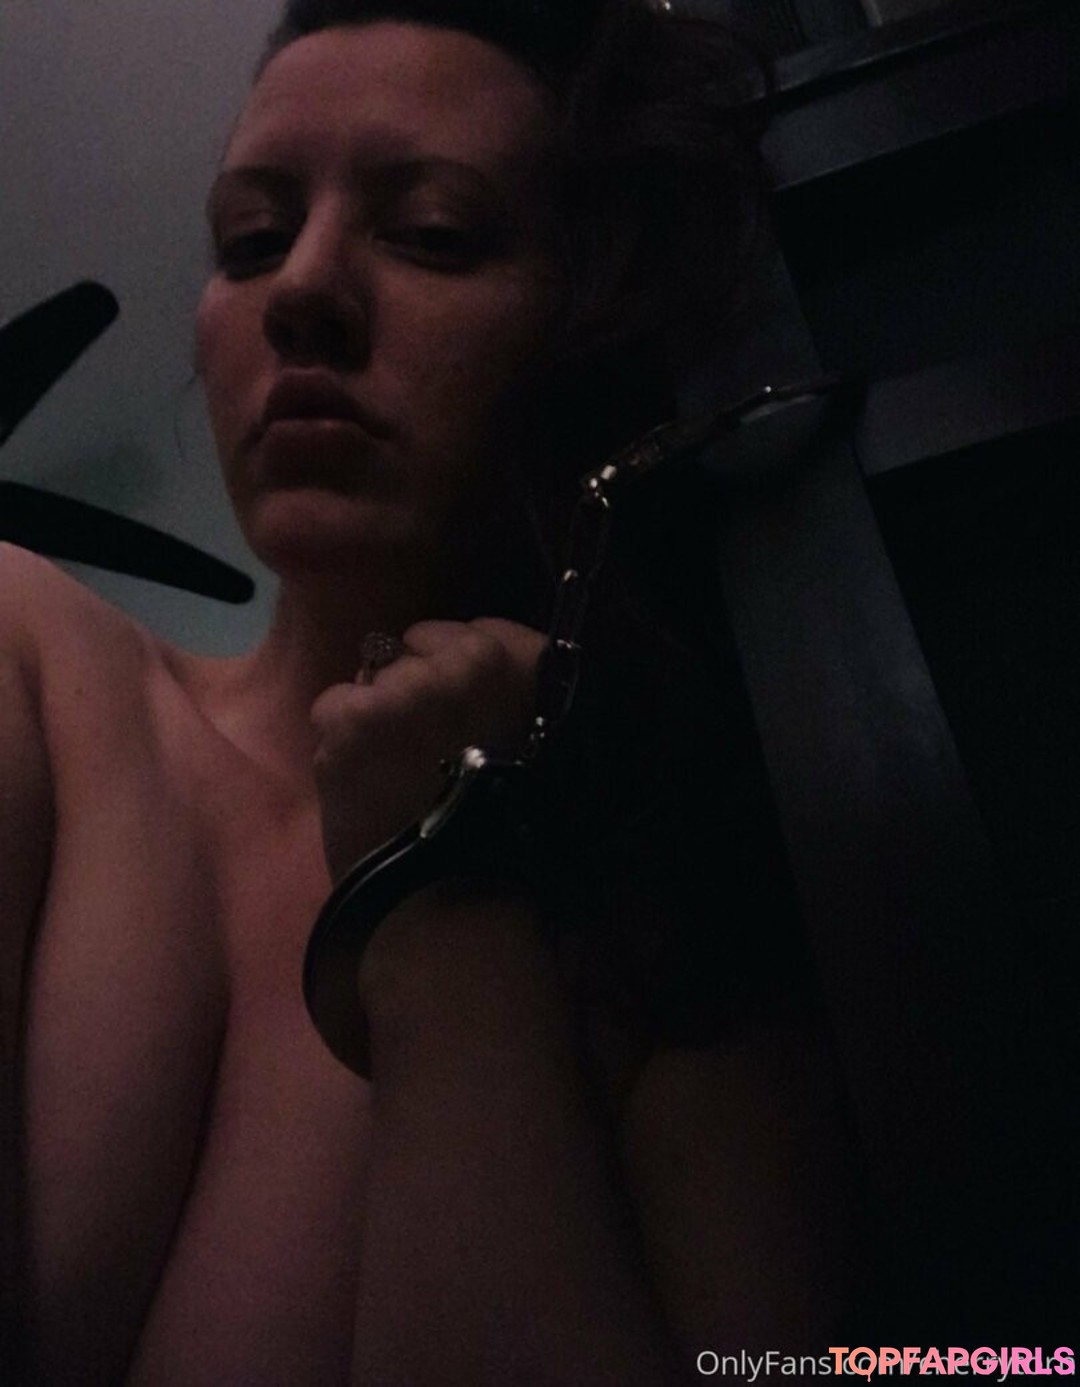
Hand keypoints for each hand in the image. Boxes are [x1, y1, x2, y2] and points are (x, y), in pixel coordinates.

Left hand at [311, 618, 544, 882]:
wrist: (456, 899)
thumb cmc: (509, 835)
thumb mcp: (539, 749)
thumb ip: (512, 701)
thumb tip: (476, 684)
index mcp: (526, 669)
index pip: (477, 636)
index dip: (458, 674)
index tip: (458, 715)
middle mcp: (470, 662)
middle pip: (419, 651)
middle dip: (415, 690)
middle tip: (425, 751)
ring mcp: (407, 685)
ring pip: (373, 678)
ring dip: (377, 718)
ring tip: (394, 774)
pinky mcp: (354, 715)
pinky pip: (334, 706)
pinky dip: (340, 742)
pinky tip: (364, 784)